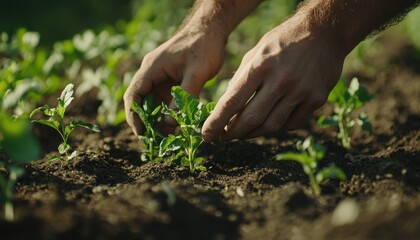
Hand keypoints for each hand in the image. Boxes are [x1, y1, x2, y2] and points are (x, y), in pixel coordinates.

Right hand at [124, 27, 224, 134]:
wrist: (210, 31)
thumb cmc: (204, 46)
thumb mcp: (197, 72)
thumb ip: (184, 97)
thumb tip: (170, 122)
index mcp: (152, 68)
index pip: (134, 95)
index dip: (134, 116)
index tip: (142, 133)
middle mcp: (152, 73)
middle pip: (140, 102)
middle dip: (146, 122)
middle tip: (155, 141)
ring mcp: (160, 78)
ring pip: (153, 103)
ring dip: (158, 120)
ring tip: (168, 139)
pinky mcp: (170, 82)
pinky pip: (164, 101)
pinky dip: (168, 114)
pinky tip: (176, 127)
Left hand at [202, 18, 345, 140]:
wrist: (325, 32)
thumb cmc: (284, 41)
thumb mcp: (256, 52)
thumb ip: (241, 79)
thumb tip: (226, 108)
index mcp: (260, 66)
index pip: (232, 102)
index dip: (216, 122)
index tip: (207, 135)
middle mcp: (280, 80)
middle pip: (251, 119)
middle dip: (233, 133)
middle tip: (225, 137)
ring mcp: (301, 91)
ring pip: (271, 126)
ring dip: (253, 133)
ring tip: (243, 133)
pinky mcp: (316, 99)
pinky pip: (291, 124)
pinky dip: (277, 127)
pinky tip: (269, 122)